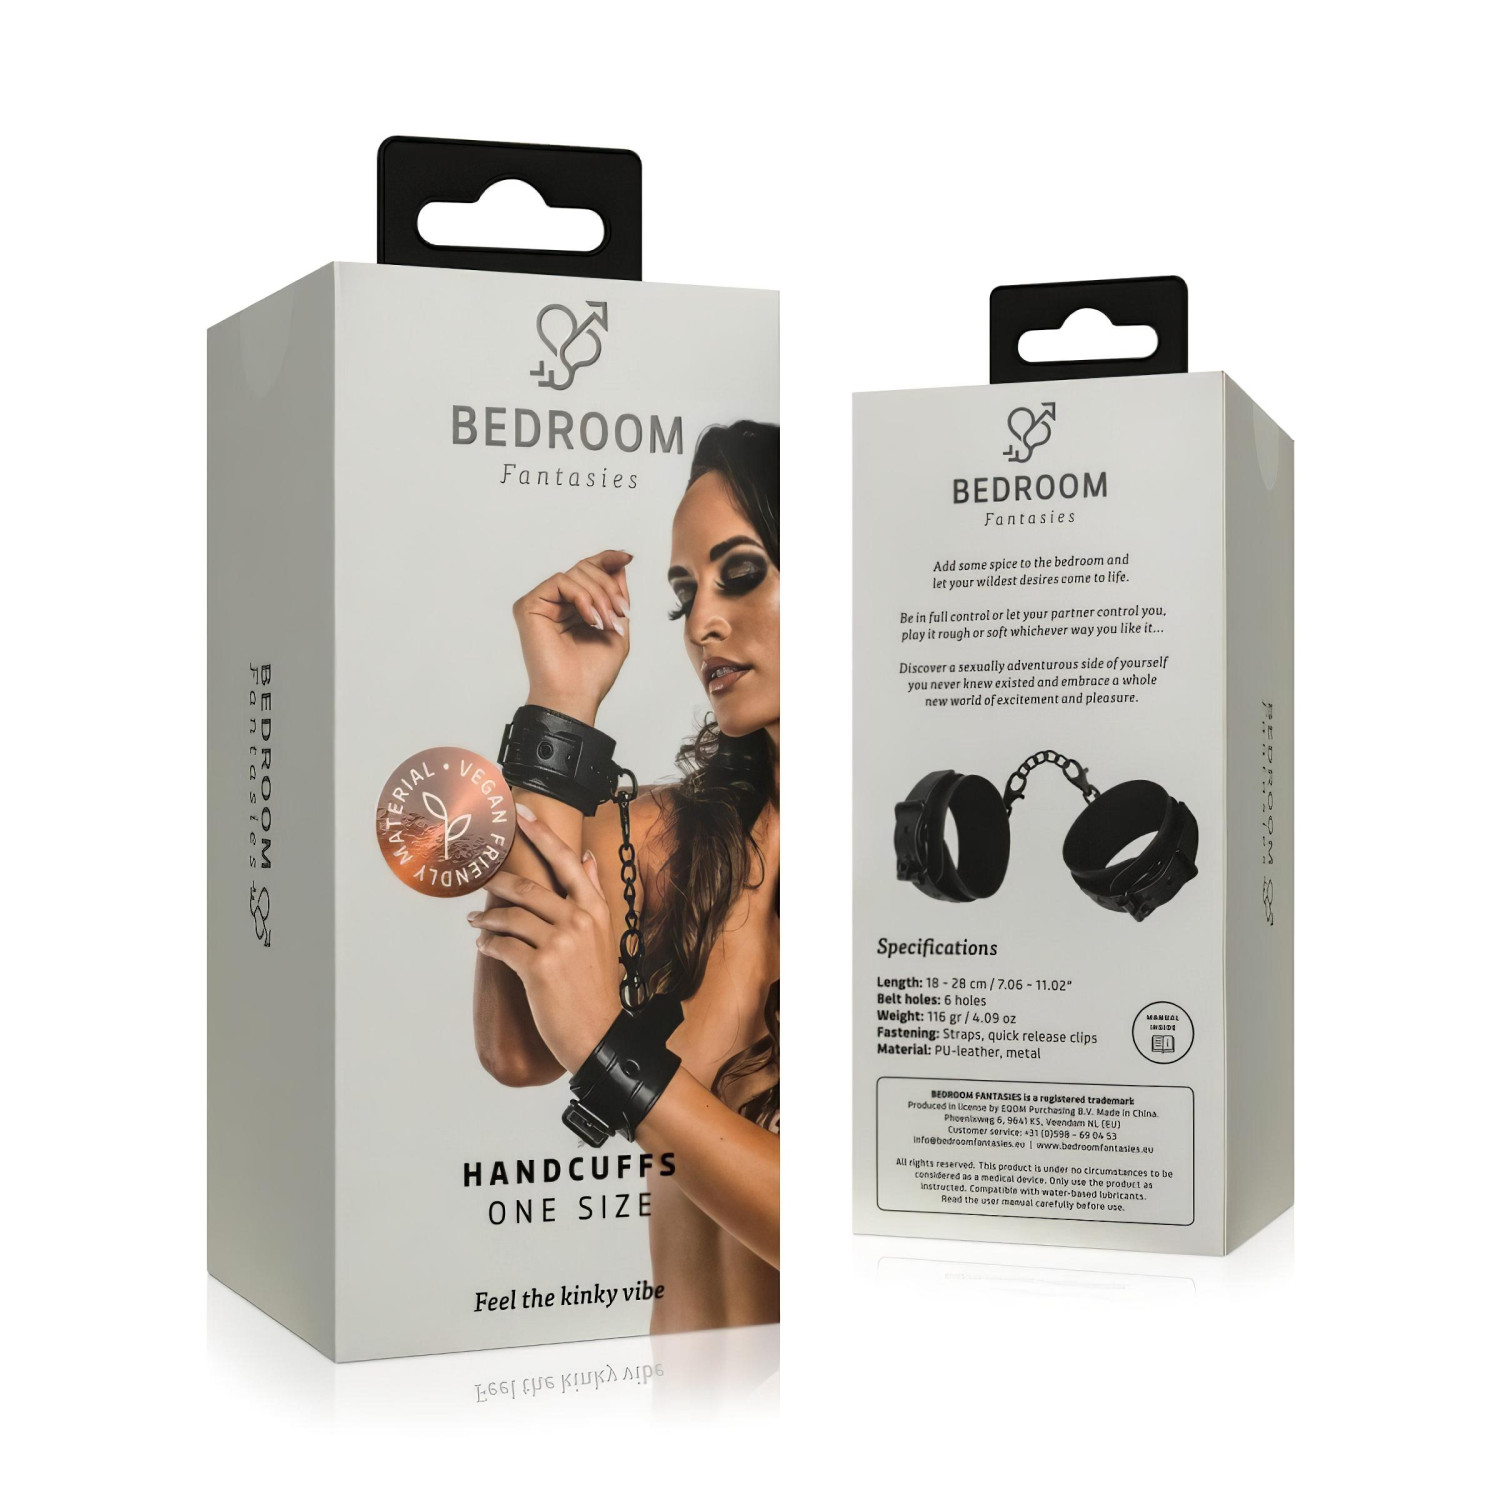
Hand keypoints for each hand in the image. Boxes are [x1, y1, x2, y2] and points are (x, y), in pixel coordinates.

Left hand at [468, 806, 619, 1072]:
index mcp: (594, 909)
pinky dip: (488, 944)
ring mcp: (559, 944)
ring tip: (476, 921)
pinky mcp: (539, 968)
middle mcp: (578, 920)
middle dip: (498, 881)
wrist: (598, 1034)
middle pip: (528, 887)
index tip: (520, 813)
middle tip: (480, 879)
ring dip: (487, 917)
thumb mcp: (602, 935)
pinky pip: (502, 946)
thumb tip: (588, 859)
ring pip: (511, 916)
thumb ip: (593, 894)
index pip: (565, 860)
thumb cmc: (596, 986)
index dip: (541, 833)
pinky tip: (485, 946)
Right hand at [513, 550, 632, 722]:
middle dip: (609, 587)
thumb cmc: (592, 672)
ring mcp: (541, 603)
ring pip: (576, 573)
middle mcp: (556, 603)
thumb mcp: (616, 626)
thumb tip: (619, 562)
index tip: (627, 557)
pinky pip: (561, 581)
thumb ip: (616, 595)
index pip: (589, 572)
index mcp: (574, 607)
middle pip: (585, 569)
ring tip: (607, 622)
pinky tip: (590, 620)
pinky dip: (582, 597)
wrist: (574, 694)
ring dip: (599, 596)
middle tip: (621, 612)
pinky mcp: (529, 605)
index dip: (607, 560)